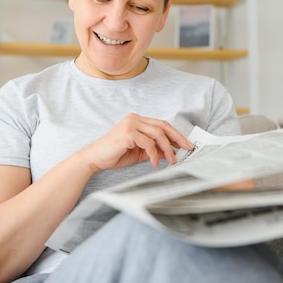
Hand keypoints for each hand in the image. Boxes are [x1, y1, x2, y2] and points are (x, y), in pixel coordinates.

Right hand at [79, 113, 193, 171]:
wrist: (95, 159)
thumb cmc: (114, 155)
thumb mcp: (139, 153)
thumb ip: (154, 150)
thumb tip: (170, 153)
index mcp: (137, 120)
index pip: (161, 124)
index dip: (175, 134)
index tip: (185, 144)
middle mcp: (134, 118)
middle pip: (163, 126)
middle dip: (177, 138)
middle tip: (187, 149)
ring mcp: (131, 124)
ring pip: (158, 134)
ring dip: (167, 149)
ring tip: (171, 161)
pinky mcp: (128, 132)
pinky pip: (148, 143)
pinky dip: (154, 155)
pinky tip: (154, 164)